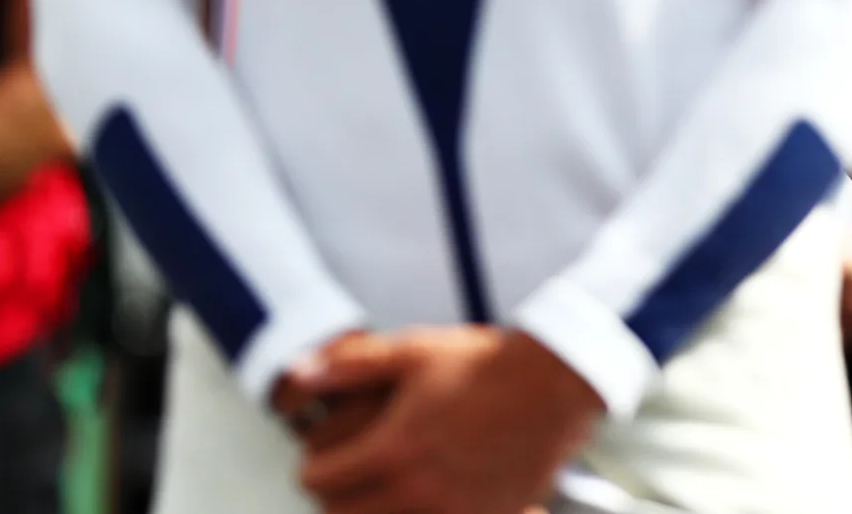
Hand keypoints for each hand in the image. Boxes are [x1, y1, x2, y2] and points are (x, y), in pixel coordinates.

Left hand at [293, 326, 601, 513]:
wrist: (554, 386)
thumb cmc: (486, 367)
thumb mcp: (413, 352)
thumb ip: (349, 366)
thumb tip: (297, 375)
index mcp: (391, 453)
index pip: (317, 483)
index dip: (315, 466)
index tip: (328, 456)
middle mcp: (415, 494)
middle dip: (338, 495)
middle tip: (354, 472)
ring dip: (375, 510)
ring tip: (389, 485)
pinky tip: (427, 495)